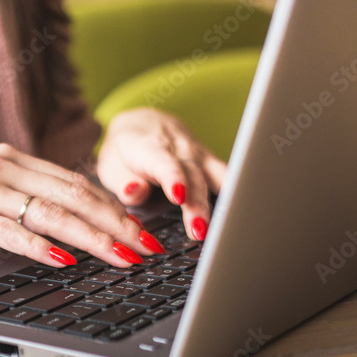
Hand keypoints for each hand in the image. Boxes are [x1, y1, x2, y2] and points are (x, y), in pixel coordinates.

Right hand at [0, 143, 164, 267]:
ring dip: (93, 236)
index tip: (142, 230)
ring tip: (125, 257)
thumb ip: (9, 198)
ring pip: (50, 212)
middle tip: (150, 248)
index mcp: (6, 159)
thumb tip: (52, 224)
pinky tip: (66, 260)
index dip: (113, 206)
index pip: (73, 182)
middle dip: (117, 223)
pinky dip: (41, 246)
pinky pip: (8, 231)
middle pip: (72, 195)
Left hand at [95, 108, 226, 239]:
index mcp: (149, 148)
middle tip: (200, 231)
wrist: (142, 125)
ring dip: (223, 202)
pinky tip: (245, 213)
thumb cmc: (124, 153)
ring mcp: (199, 154)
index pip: (164, 163)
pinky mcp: (211, 162)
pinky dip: (237, 192)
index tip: (179, 196)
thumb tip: (134, 193)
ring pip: (217, 176)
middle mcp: (179, 148)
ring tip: (226, 228)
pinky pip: (228, 176)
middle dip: (198, 204)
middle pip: (194, 176)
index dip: (173, 178)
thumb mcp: (111, 166)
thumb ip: (122, 182)